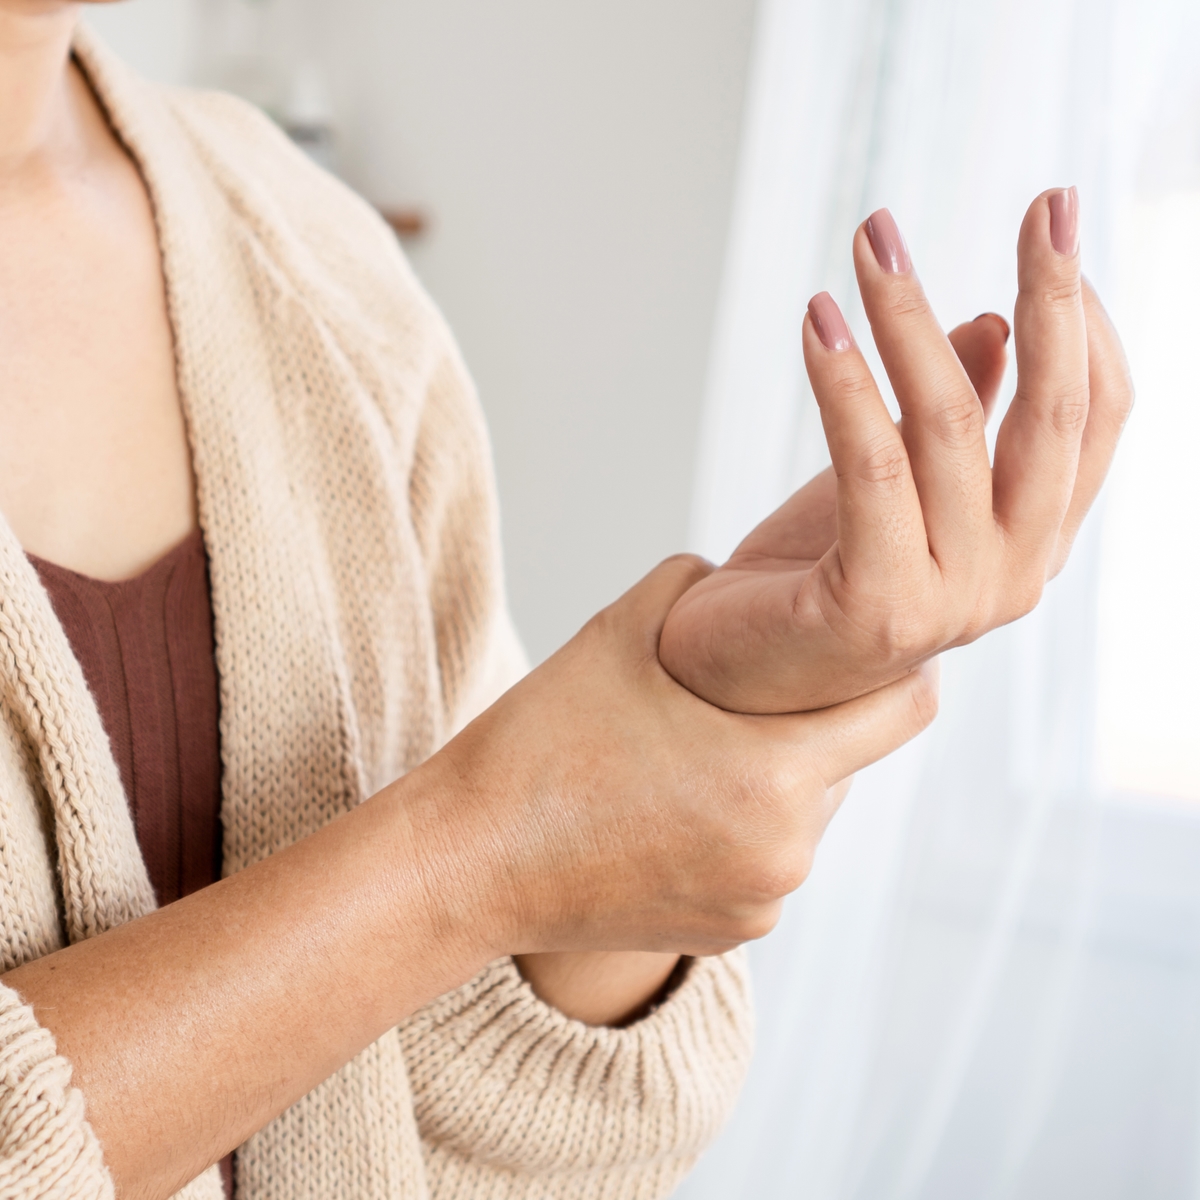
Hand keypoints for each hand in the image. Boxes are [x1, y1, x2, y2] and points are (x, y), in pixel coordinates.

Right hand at [427, 555, 937, 958]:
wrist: (469, 862)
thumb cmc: (539, 744)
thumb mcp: (618, 630)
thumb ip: (699, 584)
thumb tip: (742, 578)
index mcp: (772, 773)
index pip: (905, 708)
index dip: (898, 665)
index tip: (869, 642)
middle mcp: (786, 849)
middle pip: (850, 761)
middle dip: (816, 721)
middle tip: (754, 691)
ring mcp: (762, 901)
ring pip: (808, 814)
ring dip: (776, 777)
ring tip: (699, 750)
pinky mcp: (733, 934)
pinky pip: (769, 862)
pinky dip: (744, 829)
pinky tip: (677, 804)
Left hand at [658, 190, 1133, 713]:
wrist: (733, 674)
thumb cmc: (816, 575)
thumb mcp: (897, 484)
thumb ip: (960, 418)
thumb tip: (997, 323)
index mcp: (1032, 542)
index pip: (1095, 418)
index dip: (1086, 318)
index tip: (1055, 224)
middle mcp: (1014, 576)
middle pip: (1052, 416)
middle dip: (1052, 296)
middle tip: (1041, 201)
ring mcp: (953, 601)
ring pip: (948, 426)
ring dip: (907, 317)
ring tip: (871, 243)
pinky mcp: (878, 606)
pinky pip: (870, 466)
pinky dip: (845, 383)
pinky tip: (819, 320)